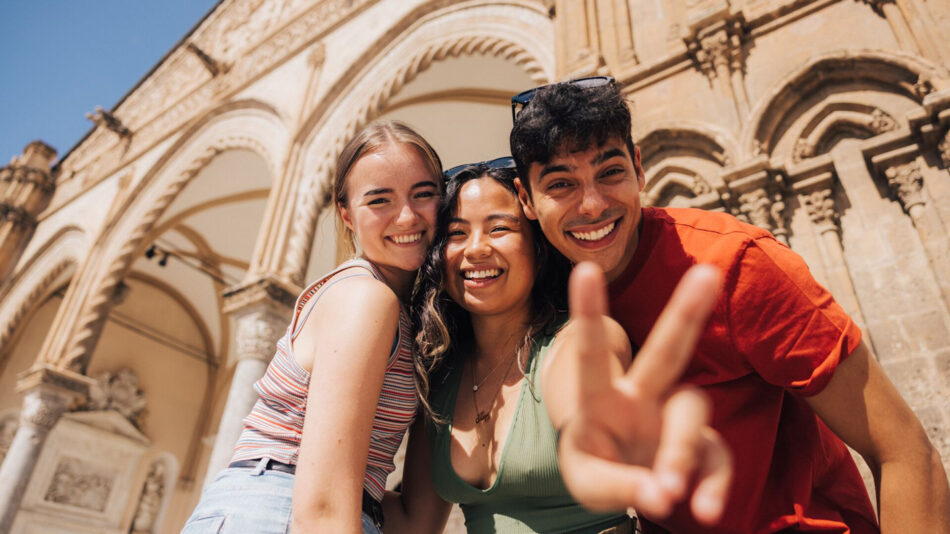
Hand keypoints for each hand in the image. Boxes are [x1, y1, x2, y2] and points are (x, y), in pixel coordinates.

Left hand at [556, 262, 731, 524]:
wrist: (623, 484)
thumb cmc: (596, 470)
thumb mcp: (590, 484)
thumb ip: (621, 487)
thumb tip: (664, 495)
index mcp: (601, 399)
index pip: (592, 353)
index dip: (590, 312)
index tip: (585, 268)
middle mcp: (641, 397)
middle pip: (666, 351)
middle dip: (686, 312)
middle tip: (708, 273)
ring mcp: (674, 419)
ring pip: (691, 413)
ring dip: (679, 452)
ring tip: (665, 492)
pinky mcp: (704, 449)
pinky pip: (716, 461)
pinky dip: (713, 487)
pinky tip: (704, 511)